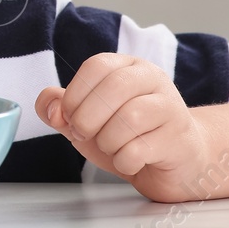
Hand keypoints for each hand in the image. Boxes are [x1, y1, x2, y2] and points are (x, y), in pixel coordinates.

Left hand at [36, 53, 208, 202]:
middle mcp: (153, 79)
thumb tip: (50, 106)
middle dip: (87, 118)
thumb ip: (62, 109)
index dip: (75, 93)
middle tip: (83, 135)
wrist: (173, 161)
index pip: (97, 65)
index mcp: (128, 67)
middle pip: (114, 87)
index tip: (68, 116)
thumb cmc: (128, 135)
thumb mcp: (88, 119)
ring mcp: (171, 107)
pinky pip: (140, 149)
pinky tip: (129, 161)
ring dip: (107, 141)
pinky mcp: (178, 138)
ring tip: (110, 148)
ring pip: (130, 118)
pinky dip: (124, 161)